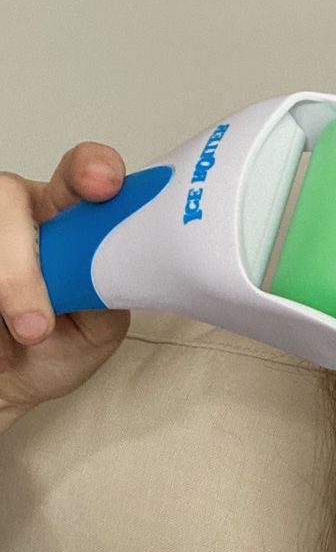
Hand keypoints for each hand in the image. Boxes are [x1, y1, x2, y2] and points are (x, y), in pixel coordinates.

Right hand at [0, 142, 131, 415]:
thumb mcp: (99, 327)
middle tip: (36, 327)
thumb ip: (109, 288)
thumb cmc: (56, 349)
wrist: (9, 383)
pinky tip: (2, 339)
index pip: (81, 174)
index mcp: (69, 218)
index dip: (92, 168)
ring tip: (24, 336)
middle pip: (9, 197)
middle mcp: (22, 213)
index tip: (103, 184)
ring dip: (8, 288)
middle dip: (21, 263)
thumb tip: (110, 267)